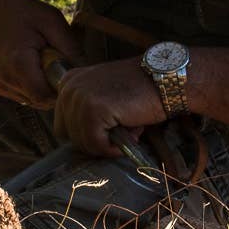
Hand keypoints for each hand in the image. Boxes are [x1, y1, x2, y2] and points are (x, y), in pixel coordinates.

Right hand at [0, 0, 78, 110]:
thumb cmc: (26, 12)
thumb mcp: (53, 21)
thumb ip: (71, 48)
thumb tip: (87, 73)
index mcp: (18, 63)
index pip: (46, 96)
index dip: (62, 89)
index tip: (69, 70)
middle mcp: (5, 79)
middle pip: (43, 101)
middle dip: (56, 87)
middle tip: (57, 61)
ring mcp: (1, 85)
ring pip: (36, 101)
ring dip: (46, 87)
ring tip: (44, 61)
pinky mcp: (0, 87)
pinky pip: (27, 96)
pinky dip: (36, 86)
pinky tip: (35, 66)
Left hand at [54, 59, 168, 156]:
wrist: (165, 80)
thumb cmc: (140, 90)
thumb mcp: (104, 94)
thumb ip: (87, 111)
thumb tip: (82, 142)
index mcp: (69, 82)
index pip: (63, 125)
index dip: (86, 135)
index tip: (108, 132)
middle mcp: (69, 87)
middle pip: (69, 136)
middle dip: (96, 140)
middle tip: (122, 131)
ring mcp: (79, 97)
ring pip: (83, 142)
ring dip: (107, 144)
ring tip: (130, 129)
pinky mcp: (92, 109)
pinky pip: (96, 144)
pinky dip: (113, 148)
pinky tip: (130, 135)